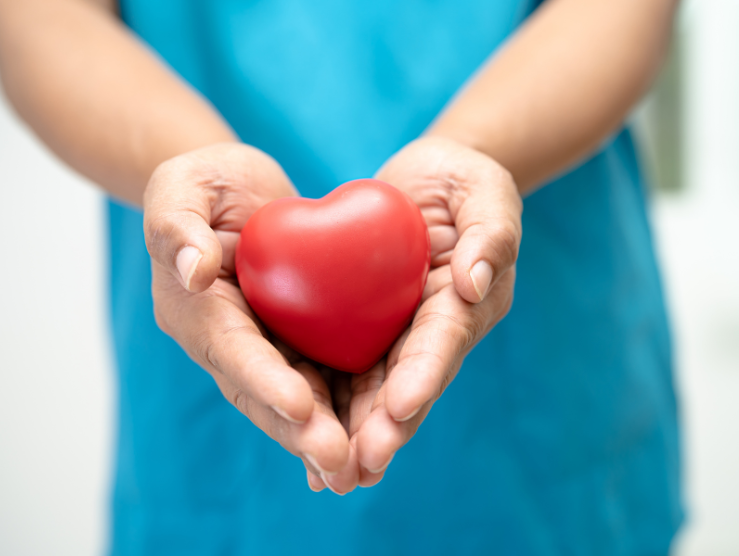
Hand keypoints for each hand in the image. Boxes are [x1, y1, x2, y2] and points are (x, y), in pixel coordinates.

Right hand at [143, 143, 359, 493]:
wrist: (236, 191)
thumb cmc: (205, 181)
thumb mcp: (185, 186)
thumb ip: (178, 225)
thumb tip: (193, 271)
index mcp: (195, 309)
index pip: (232, 350)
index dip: (266, 381)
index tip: (302, 407)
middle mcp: (224, 340)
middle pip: (263, 392)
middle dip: (300, 431)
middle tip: (340, 462)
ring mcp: (260, 346)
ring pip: (293, 399)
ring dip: (323, 436)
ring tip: (360, 469)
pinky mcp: (291, 341)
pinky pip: (317, 380)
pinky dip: (340, 411)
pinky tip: (370, 437)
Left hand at [325, 137, 522, 486]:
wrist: (430, 180)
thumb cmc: (461, 178)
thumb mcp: (484, 190)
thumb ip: (491, 232)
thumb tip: (475, 283)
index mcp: (468, 302)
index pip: (445, 342)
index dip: (424, 377)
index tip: (400, 410)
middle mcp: (437, 328)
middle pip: (411, 381)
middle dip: (388, 426)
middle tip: (361, 466)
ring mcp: (403, 332)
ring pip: (379, 388)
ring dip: (358, 431)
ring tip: (331, 474)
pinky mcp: (372, 326)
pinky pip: (351, 366)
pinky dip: (333, 403)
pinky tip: (306, 436)